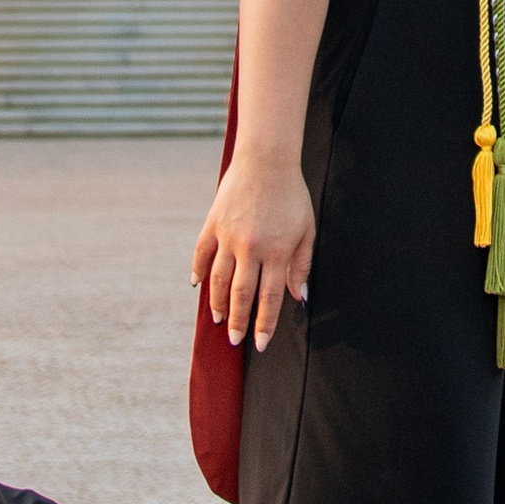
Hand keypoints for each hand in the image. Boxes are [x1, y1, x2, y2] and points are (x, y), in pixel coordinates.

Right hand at [192, 148, 314, 351]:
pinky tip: (198, 286)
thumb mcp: (306, 229)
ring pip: (219, 280)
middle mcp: (251, 247)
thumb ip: (301, 265)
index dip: (265, 324)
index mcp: (276, 251)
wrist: (266, 160)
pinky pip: (201, 254)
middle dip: (239, 322)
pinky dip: (198, 272)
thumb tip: (299, 297)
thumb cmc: (291, 195)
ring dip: (218, 304)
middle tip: (235, 340)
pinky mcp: (213, 224)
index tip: (260, 343)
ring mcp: (228, 236)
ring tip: (219, 320)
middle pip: (242, 295)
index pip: (270, 298)